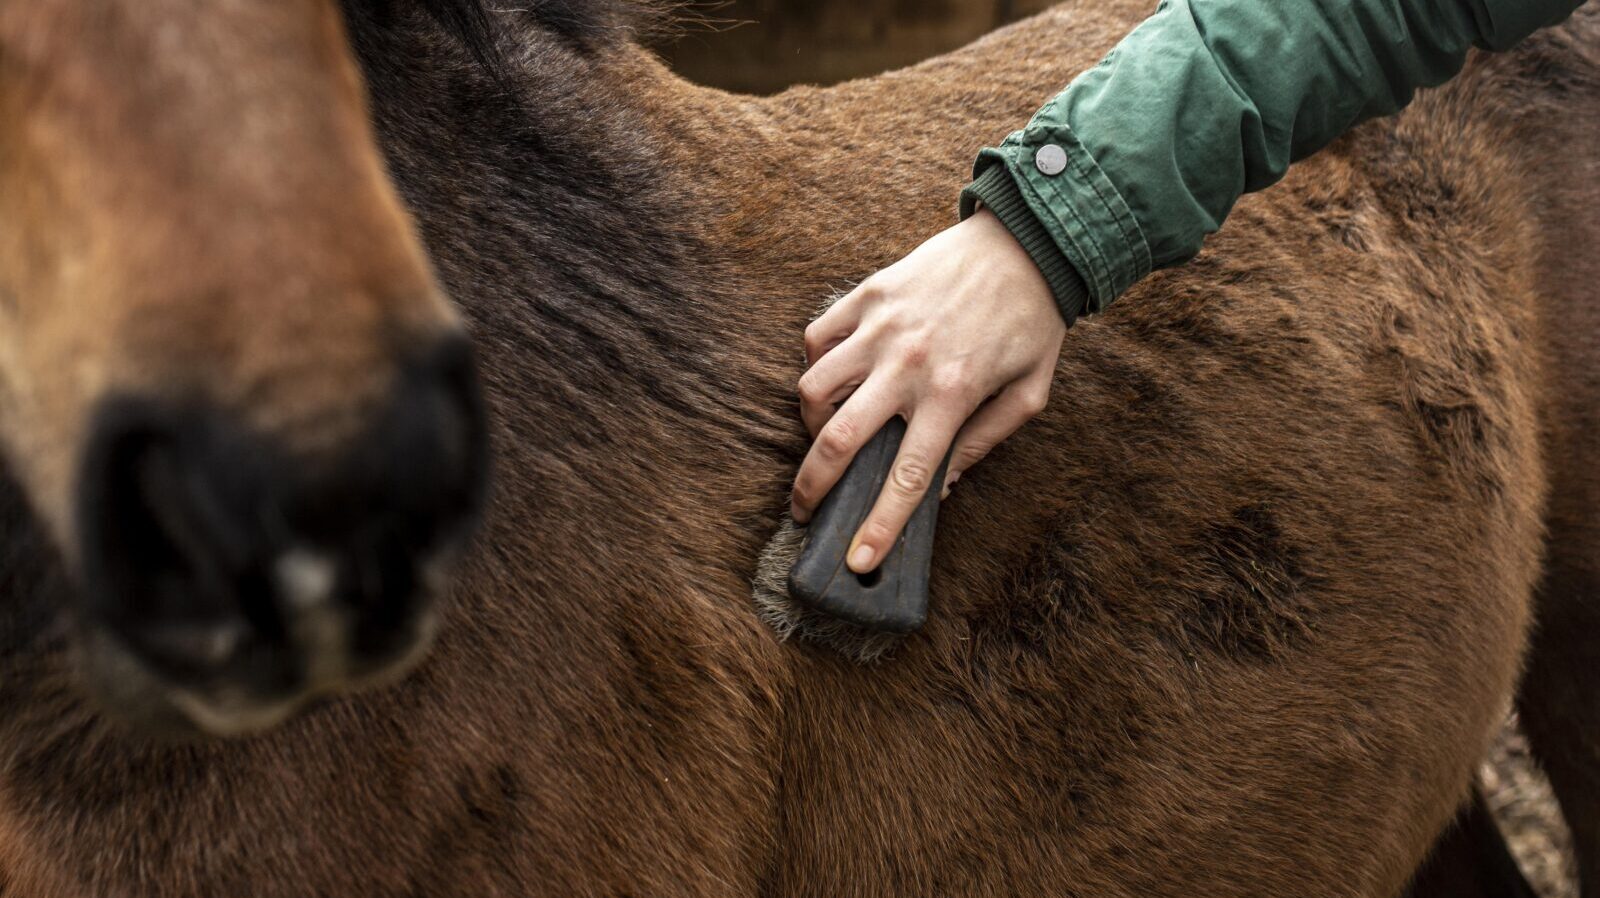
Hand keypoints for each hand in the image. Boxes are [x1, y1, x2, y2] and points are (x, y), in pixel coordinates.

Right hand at [792, 208, 1066, 572]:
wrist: (1026, 242)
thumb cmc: (1031, 321)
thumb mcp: (1029, 393)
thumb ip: (985, 441)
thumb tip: (942, 483)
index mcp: (953, 394)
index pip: (906, 476)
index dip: (879, 526)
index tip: (857, 561)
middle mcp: (908, 364)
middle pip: (838, 440)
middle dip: (811, 488)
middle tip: (804, 509)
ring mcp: (881, 326)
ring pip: (813, 389)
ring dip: (812, 424)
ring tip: (826, 435)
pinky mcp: (867, 294)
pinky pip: (817, 338)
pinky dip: (816, 364)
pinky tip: (835, 376)